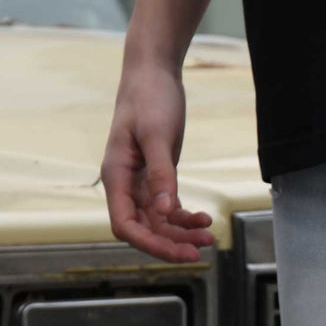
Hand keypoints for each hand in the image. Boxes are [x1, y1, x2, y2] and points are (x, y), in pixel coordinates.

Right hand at [100, 62, 215, 262]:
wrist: (153, 72)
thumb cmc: (150, 98)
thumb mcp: (157, 135)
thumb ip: (161, 174)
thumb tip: (165, 212)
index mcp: (115, 175)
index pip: (125, 225)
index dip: (149, 244)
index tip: (179, 252)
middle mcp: (125, 184)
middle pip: (143, 229)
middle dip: (170, 244)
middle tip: (201, 253)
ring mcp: (140, 183)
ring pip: (159, 223)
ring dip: (182, 234)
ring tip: (210, 236)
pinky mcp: (157, 178)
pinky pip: (169, 210)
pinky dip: (186, 218)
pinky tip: (205, 220)